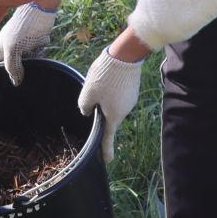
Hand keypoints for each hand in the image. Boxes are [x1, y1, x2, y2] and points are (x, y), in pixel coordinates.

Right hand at [0, 3, 55, 84]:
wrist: (39, 12)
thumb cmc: (21, 27)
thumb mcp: (12, 49)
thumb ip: (11, 66)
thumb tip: (16, 82)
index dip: (0, 73)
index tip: (11, 76)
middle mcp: (9, 49)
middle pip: (13, 67)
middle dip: (20, 68)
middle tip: (25, 61)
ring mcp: (22, 46)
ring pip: (26, 63)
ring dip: (32, 60)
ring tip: (33, 50)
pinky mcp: (33, 45)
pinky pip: (36, 56)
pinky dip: (39, 54)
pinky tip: (40, 48)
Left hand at [78, 46, 144, 162]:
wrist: (125, 56)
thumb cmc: (105, 77)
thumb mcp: (88, 93)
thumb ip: (84, 107)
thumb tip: (87, 112)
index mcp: (113, 116)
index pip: (107, 137)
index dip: (105, 150)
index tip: (106, 161)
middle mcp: (125, 111)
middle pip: (109, 117)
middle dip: (100, 113)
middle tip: (92, 97)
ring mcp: (130, 100)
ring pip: (113, 105)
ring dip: (105, 100)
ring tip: (99, 82)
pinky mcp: (132, 89)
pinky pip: (119, 95)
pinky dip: (112, 92)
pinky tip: (107, 79)